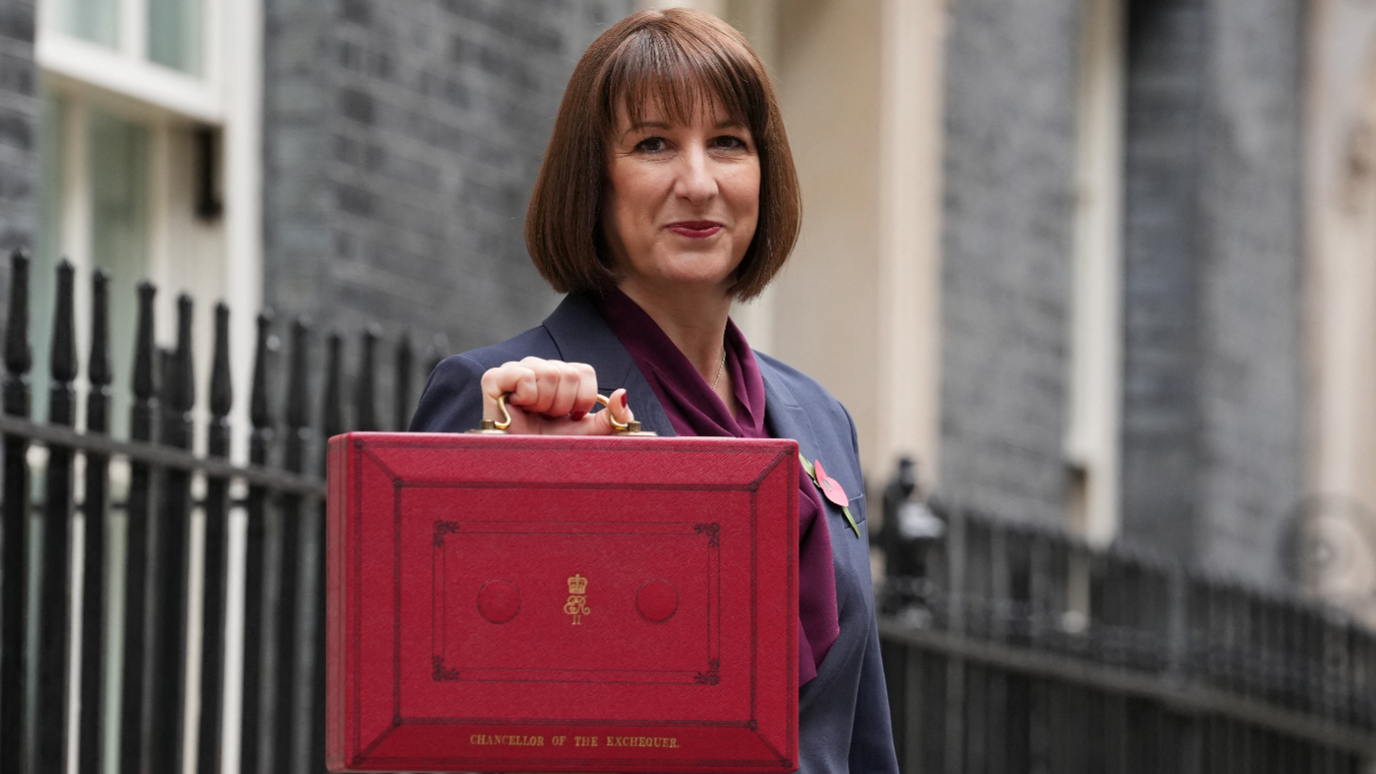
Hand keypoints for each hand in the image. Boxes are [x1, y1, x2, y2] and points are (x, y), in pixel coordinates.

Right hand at [479, 357, 633, 434]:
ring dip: (546, 405)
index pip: (584, 371)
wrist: (520, 467)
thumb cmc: (552, 448)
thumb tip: (623, 394)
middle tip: (548, 420)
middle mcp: (539, 367)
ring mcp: (516, 370)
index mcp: (562, 376)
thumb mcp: (588, 435)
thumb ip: (612, 418)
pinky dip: (527, 397)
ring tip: (534, 416)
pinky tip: (518, 409)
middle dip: (563, 405)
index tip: (570, 418)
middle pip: (568, 373)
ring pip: (550, 374)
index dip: (583, 399)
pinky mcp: (494, 379)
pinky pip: (524, 376)